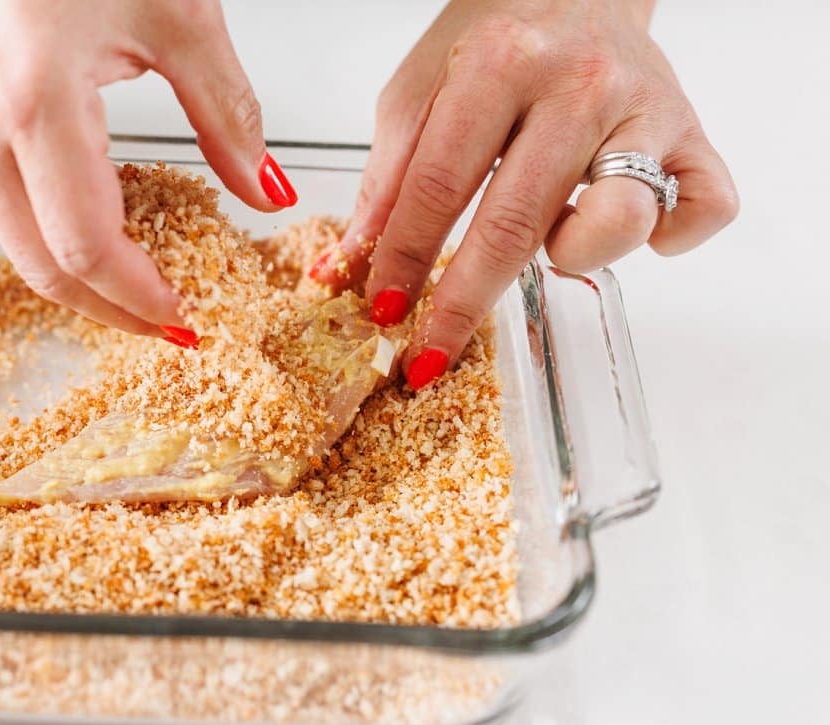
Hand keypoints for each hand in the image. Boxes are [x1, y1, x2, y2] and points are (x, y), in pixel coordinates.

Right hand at [0, 0, 296, 338]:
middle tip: (167, 324)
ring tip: (144, 279)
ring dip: (81, 275)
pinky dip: (53, 232)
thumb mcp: (178, 16)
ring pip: (16, 243)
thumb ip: (228, 114)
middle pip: (41, 267)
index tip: (185, 321)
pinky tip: (102, 226)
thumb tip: (265, 190)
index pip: (84, 247)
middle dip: (109, 309)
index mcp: (34, 101)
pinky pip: (2, 205)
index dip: (137, 299)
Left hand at [310, 0, 737, 388]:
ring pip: (620, 222)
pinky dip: (667, 239)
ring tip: (551, 235)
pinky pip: (704, 210)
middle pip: (517, 221)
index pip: (440, 185)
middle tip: (431, 352)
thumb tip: (356, 261)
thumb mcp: (421, 86)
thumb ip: (390, 174)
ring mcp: (647, 111)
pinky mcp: (694, 133)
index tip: (384, 308)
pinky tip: (622, 223)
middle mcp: (582, 85)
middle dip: (464, 301)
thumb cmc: (498, 36)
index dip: (405, 257)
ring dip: (574, 256)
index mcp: (503, 63)